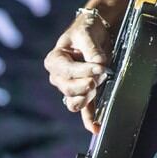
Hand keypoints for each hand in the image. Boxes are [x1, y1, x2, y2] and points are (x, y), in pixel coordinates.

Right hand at [44, 11, 111, 133]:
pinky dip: (89, 119)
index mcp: (54, 60)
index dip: (83, 71)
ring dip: (88, 96)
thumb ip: (91, 50)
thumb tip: (99, 65)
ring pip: (75, 100)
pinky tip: (96, 128)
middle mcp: (59, 76)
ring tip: (98, 85)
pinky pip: (84, 108)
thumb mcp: (87, 34)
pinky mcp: (83, 92)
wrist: (94, 30)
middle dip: (87, 84)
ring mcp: (70, 86)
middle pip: (69, 89)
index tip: (100, 67)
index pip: (67, 71)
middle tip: (101, 75)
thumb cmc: (86, 29)